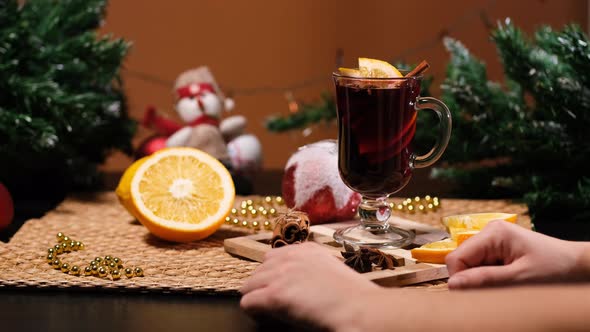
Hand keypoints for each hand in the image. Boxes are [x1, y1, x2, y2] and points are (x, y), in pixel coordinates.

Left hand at [240, 242, 378, 329]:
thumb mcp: (334, 273)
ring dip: (258, 299)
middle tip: (277, 305)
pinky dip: (254, 312)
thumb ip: (314, 273)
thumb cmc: (357, 299)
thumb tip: (302, 287)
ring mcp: (281, 275)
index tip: (283, 290)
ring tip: (272, 314)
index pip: (274, 257)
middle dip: (264, 287)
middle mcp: (291, 257)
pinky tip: (269, 319)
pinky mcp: (274, 295)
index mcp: (308, 250)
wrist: (362, 310)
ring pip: (249, 286)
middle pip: (259, 270)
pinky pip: (247, 302)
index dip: (275, 276)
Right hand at [446, 221, 589, 288]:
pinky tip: (506, 280)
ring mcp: (492, 240)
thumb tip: (453, 284)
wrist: (577, 266)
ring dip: (483, 279)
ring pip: (469, 266)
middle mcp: (488, 232)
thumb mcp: (519, 278)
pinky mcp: (496, 249)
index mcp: (492, 233)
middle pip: (461, 261)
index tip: (478, 293)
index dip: (461, 279)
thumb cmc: (555, 269)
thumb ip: (484, 279)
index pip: (456, 258)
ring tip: (506, 283)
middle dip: (473, 279)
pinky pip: (480, 267)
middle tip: (498, 289)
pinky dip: (489, 278)